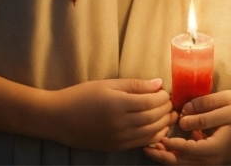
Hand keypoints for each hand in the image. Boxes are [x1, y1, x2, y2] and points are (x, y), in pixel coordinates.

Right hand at [49, 78, 177, 150]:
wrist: (60, 119)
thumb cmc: (82, 96)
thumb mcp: (107, 84)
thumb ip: (134, 85)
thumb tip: (158, 83)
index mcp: (118, 104)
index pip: (150, 102)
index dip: (162, 97)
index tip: (165, 90)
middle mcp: (121, 124)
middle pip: (153, 118)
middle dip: (165, 109)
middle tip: (170, 102)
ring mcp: (120, 138)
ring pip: (151, 133)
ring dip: (164, 123)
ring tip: (169, 114)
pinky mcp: (118, 147)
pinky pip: (142, 143)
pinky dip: (155, 136)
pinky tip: (159, 128)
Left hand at [143, 90, 230, 164]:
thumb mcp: (226, 102)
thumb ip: (203, 110)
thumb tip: (182, 117)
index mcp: (216, 148)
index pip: (185, 151)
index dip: (168, 143)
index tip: (153, 133)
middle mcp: (216, 158)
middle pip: (183, 163)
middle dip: (163, 155)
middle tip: (145, 145)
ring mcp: (218, 157)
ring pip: (189, 162)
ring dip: (171, 154)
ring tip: (154, 142)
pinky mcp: (219, 152)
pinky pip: (197, 156)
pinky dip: (184, 150)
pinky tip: (177, 135)